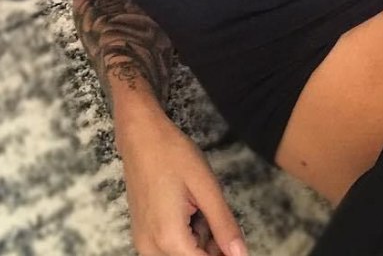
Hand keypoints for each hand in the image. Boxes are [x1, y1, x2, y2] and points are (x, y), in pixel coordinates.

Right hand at [117, 111, 246, 255]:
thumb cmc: (173, 155)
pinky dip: (186, 236)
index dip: (226, 255)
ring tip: (201, 208)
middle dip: (212, 247)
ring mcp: (143, 242)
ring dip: (199, 242)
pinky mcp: (142, 234)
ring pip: (181, 255)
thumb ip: (223, 224)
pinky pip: (169, 248)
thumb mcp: (206, 187)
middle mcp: (150, 248)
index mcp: (169, 239)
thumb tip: (241, 254)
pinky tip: (190, 211)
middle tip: (217, 216)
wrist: (141, 137)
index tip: (235, 240)